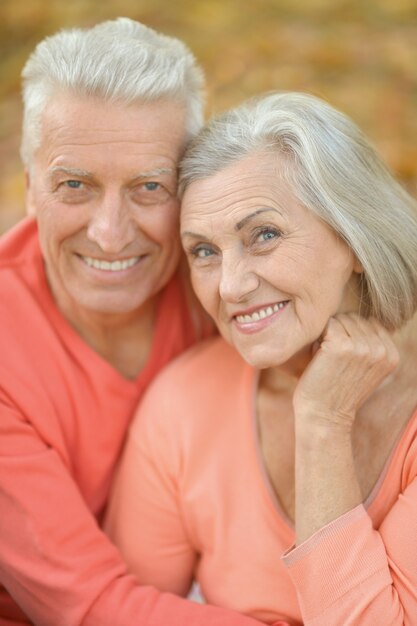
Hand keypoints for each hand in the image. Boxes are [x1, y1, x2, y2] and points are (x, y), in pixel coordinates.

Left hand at [293, 314, 398, 431]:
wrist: (324, 416)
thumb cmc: (338, 390)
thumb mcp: (366, 368)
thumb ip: (371, 344)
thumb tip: (363, 317)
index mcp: (392, 355)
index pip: (369, 323)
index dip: (351, 337)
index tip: (347, 361)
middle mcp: (381, 349)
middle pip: (354, 318)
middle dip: (339, 335)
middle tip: (334, 362)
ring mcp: (362, 346)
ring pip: (340, 319)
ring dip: (328, 336)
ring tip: (328, 361)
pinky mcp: (341, 345)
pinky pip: (327, 324)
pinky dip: (318, 339)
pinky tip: (320, 359)